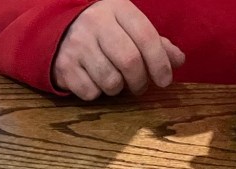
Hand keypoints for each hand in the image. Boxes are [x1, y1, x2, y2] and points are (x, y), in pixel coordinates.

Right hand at [52, 0, 184, 99]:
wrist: (57, 33)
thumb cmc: (103, 32)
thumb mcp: (128, 28)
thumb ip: (155, 43)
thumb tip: (178, 61)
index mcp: (117, 8)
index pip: (146, 36)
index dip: (160, 62)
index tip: (165, 80)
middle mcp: (95, 23)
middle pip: (129, 61)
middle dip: (140, 81)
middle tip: (140, 87)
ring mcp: (77, 45)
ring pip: (110, 81)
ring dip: (118, 88)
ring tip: (115, 82)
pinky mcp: (64, 67)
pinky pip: (91, 92)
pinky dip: (98, 93)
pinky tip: (95, 81)